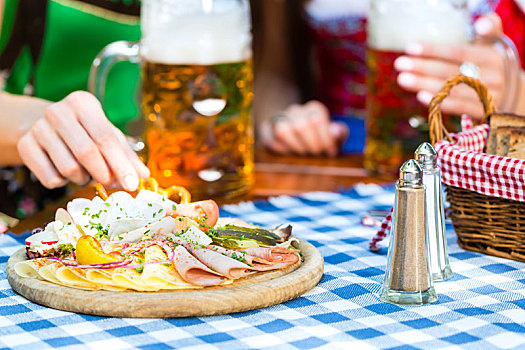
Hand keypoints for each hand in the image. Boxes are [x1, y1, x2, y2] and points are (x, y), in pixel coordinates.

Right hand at [17, 91, 149, 189]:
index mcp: (83, 103)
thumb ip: (127, 156)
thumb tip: (144, 176)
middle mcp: (58, 111)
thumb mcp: (108, 136)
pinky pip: (51, 178)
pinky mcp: (25, 146)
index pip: (106, 137)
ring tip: (85, 172)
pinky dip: (64, 183)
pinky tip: (64, 172)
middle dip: (103, 174)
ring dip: (83, 179)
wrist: (44, 126)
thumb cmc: (85, 131)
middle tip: (110, 183)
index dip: (121, 164)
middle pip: (87, 152)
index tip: (133, 184)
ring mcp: (38, 128)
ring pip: (69, 168)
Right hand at [260, 100, 347, 156]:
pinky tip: (292, 152)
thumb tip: (334, 131)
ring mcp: (280, 119)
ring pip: (283, 130)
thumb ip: (339, 133)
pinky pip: (273, 140)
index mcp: (314, 109)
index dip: (325, 139)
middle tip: (316, 153)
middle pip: (301, 126)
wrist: (300, 139)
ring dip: (296, 147)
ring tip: (304, 153)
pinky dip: (284, 150)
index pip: (317, 119)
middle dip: (311, 145)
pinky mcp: (268, 130)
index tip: (330, 152)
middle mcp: (296, 110)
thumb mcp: (335, 136)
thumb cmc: (322, 139)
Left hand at [394, 14, 505, 119]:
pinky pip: (460, 107)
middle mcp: (494, 75)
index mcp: (493, 55)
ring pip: (452, 89)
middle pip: (452, 71)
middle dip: (423, 67)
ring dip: (424, 84)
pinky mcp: (485, 112)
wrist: (515, 94)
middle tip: (399, 64)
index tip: (410, 48)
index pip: (459, 52)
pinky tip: (420, 96)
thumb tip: (481, 23)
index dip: (434, 50)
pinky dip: (440, 101)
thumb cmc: (493, 65)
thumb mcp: (493, 45)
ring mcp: (489, 95)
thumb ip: (489, 29)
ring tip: (403, 79)